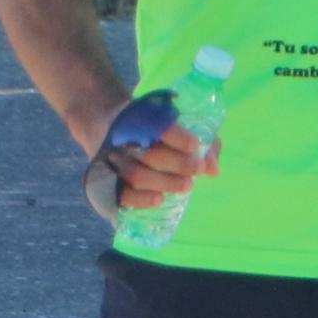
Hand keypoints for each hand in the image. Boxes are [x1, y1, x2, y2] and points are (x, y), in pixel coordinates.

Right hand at [84, 98, 211, 210]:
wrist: (104, 124)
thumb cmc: (150, 129)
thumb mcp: (175, 124)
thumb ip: (200, 142)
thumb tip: (213, 170)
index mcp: (138, 116)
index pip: (156, 124)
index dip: (177, 136)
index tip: (195, 144)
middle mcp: (122, 137)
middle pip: (150, 153)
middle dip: (178, 164)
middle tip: (197, 170)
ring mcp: (112, 160)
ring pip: (136, 175)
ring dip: (165, 183)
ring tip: (187, 185)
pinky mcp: (106, 181)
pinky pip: (119, 194)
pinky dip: (140, 200)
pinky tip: (159, 200)